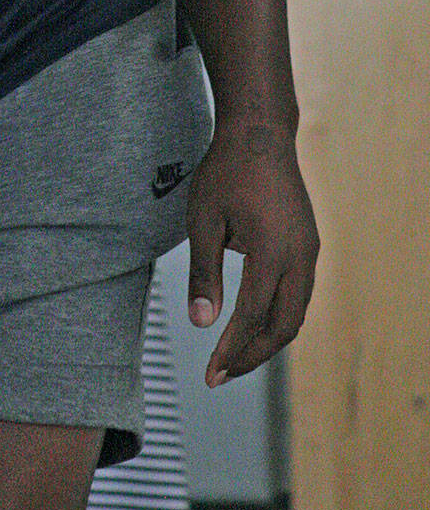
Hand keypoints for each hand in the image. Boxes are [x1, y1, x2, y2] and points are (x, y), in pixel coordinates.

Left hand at [185, 113, 319, 386]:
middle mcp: (299, 256)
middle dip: (252, 355)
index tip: (210, 373)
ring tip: (234, 357)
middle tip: (221, 374)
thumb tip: (201, 322)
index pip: (251, 315)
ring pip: (295, 313)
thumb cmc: (226, 171)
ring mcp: (308, 251)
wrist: (259, 135)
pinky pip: (298, 293)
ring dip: (267, 339)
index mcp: (271, 250)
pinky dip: (277, 317)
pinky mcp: (308, 245)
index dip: (231, 349)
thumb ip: (203, 273)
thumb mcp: (203, 220)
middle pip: (283, 326)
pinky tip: (253, 324)